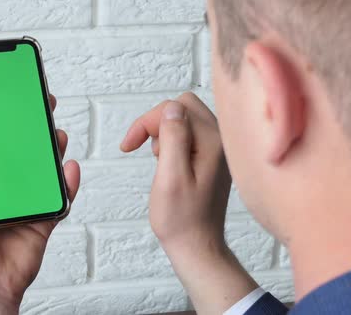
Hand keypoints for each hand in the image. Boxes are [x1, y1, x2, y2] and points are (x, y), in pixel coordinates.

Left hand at [0, 94, 79, 314]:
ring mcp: (25, 204)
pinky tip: (69, 167)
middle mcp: (2, 190)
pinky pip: (60, 197)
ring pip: (43, 171)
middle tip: (41, 108)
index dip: (0, 124)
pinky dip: (68, 182)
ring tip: (55, 135)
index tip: (10, 101)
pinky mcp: (43, 219)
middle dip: (32, 131)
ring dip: (52, 151)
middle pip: (21, 153)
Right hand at [121, 92, 229, 249]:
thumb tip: (171, 108)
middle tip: (141, 147)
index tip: (129, 145)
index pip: (176, 107)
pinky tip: (167, 162)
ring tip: (158, 160)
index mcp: (212, 142)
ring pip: (185, 118)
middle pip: (183, 106)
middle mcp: (221, 140)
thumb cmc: (181, 218)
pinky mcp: (212, 156)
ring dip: (163, 132)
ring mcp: (218, 148)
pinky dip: (171, 141)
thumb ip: (173, 138)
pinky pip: (189, 132)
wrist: (196, 245)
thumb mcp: (170, 177)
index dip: (148, 121)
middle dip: (156, 122)